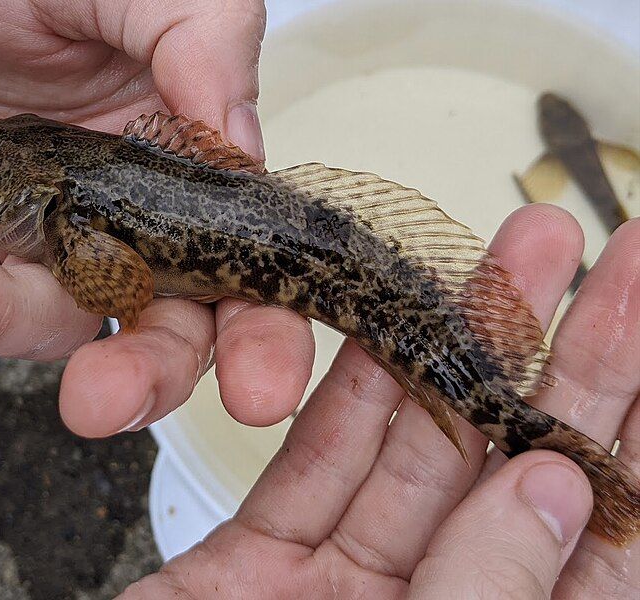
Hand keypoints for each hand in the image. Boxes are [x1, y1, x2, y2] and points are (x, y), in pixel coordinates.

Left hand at [0, 0, 316, 434]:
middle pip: (163, 325)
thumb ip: (200, 35)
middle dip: (151, 376)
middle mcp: (118, 209)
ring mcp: (36, 241)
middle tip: (112, 402)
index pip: (240, 259)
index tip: (264, 381)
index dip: (263, 328)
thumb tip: (245, 144)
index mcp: (174, 152)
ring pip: (51, 327)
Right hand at [121, 207, 639, 598]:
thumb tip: (554, 488)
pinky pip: (314, 464)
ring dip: (461, 347)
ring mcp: (344, 588)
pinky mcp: (258, 563)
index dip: (632, 422)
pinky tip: (392, 325)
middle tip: (601, 254)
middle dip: (565, 351)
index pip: (607, 537)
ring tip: (512, 256)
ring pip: (418, 445)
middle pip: (518, 466)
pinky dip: (351, 396)